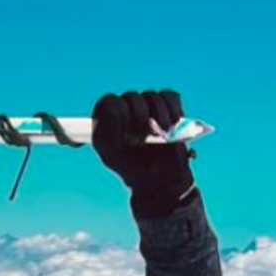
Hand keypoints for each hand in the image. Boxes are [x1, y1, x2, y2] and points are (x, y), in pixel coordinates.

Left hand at [90, 88, 197, 218]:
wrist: (160, 180)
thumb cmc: (133, 168)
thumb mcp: (111, 156)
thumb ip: (104, 133)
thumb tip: (113, 109)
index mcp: (108, 119)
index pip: (110, 101)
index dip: (119, 116)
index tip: (125, 137)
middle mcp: (127, 109)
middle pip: (132, 97)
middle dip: (139, 120)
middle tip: (142, 141)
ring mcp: (148, 106)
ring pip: (151, 96)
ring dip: (158, 117)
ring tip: (160, 137)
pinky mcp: (167, 107)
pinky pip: (169, 96)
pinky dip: (172, 110)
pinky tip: (171, 126)